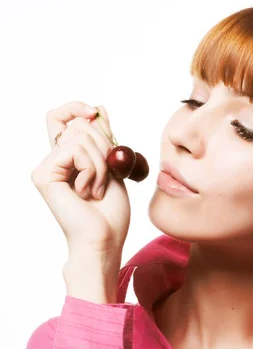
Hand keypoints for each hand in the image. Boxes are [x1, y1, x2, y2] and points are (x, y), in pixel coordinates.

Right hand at [31, 102, 130, 253]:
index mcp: (66, 159)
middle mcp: (52, 161)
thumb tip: (98, 108)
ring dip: (101, 163)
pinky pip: (75, 150)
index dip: (77, 108)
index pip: (62, 117)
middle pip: (77, 123)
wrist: (105, 241)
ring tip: (98, 188)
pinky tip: (88, 191)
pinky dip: (92, 169)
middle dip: (104, 145)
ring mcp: (45, 168)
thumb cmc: (110, 214)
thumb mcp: (112, 167)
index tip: (96, 112)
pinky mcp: (44, 175)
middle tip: (107, 175)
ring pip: (80, 136)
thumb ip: (103, 139)